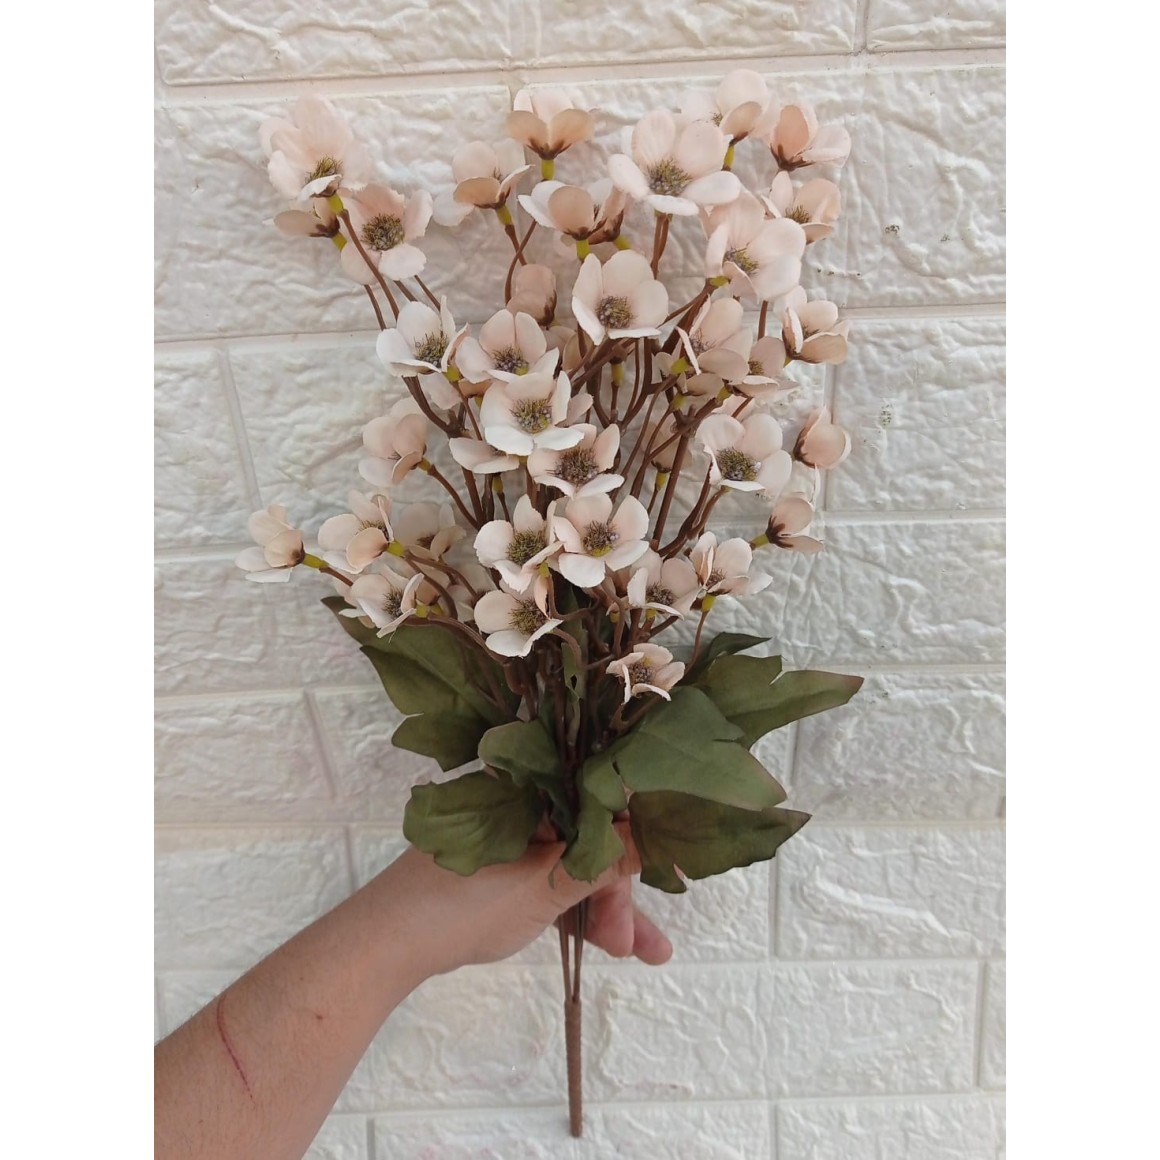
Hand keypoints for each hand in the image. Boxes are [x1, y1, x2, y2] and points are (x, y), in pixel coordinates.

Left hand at [384, 822, 672, 975]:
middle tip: (644, 939)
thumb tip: (658, 832)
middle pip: (592, 835)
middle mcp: (524, 803)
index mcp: (530, 787)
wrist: (388, 943)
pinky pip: (553, 881)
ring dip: (609, 906)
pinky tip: (606, 941)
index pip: (600, 794)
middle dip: (624, 887)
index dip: (641, 825)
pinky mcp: (502, 869)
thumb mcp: (546, 886)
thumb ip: (604, 861)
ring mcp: (512, 837)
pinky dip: (579, 909)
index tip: (676, 858)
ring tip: (641, 953)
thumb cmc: (464, 903)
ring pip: (575, 863)